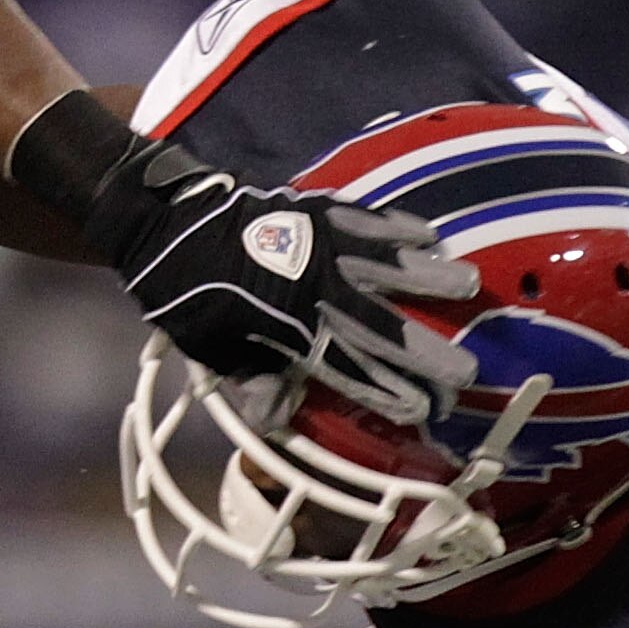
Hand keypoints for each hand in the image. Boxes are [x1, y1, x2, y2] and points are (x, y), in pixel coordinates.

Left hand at [91, 137, 474, 425]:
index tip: (422, 410)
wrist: (158, 221)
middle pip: (380, 324)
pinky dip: (399, 226)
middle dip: (425, 350)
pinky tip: (430, 235)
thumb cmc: (180, 292)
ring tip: (470, 285)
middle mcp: (313, 286)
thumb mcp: (208, 348)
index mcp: (287, 326)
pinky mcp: (313, 209)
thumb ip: (251, 378)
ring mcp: (317, 242)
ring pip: (386, 264)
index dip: (387, 392)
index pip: (349, 368)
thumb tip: (281, 418)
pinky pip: (367, 218)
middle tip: (467, 370)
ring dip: (429, 277)